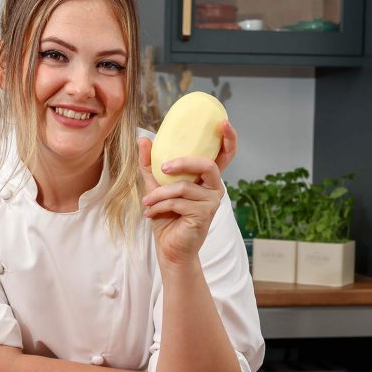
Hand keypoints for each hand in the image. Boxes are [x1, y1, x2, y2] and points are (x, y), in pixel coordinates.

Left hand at [138, 121, 238, 266]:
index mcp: (207, 178)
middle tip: (162, 168)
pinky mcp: (204, 215)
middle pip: (206, 164)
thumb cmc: (166, 217)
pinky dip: (160, 205)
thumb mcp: (155, 187)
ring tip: (146, 202)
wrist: (169, 248)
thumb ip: (150, 164)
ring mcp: (212, 202)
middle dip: (183, 162)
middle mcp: (215, 188)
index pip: (225, 154)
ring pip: (184, 187)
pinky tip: (151, 213)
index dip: (228, 138)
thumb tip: (143, 139)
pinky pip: (179, 202)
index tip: (223, 122)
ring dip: (159, 194)